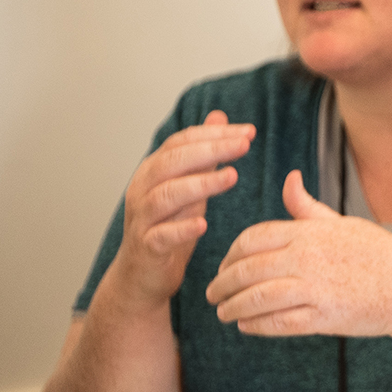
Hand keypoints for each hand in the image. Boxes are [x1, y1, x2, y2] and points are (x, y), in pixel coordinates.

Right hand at [113, 110, 254, 309]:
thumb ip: (202, 153)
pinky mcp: (147, 247)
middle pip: (172, 162)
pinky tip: (203, 224)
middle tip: (244, 145)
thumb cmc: (168, 225)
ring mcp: (142, 218)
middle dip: (210, 150)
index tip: (249, 131)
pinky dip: (181, 228)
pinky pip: (161, 235)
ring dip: (200, 184)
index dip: (213, 134)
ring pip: (166, 195)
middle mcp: (142, 189)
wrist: (142, 275)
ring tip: (232, 177)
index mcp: (153, 171)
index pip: (181, 142)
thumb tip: (219, 117)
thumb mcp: (188, 184)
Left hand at [205, 169, 391, 337]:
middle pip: (247, 269)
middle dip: (222, 284)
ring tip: (223, 313)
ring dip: (233, 308)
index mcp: (309, 232)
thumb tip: (289, 178)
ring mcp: (315, 288)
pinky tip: (246, 326)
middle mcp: (307, 258)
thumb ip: (308, 208)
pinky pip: (278, 322)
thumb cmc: (378, 254)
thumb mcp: (343, 224)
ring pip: (256, 298)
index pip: (252, 239)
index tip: (223, 267)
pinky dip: (256, 325)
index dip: (230, 255)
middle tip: (212, 294)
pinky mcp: (324, 317)